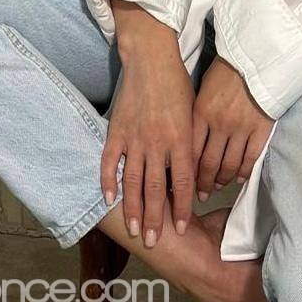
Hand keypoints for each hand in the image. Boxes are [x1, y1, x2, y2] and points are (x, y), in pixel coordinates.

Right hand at [101, 3, 195, 248]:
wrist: (151, 59)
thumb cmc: (177, 85)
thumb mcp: (193, 115)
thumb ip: (191, 146)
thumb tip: (192, 177)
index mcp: (180, 139)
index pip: (181, 183)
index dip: (181, 208)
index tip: (180, 227)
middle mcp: (157, 143)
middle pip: (155, 189)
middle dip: (155, 219)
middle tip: (154, 242)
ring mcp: (134, 138)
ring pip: (132, 182)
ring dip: (132, 209)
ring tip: (134, 230)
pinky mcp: (117, 130)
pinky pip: (110, 162)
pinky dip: (109, 182)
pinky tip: (109, 200)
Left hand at [192, 56, 274, 200]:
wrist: (254, 58)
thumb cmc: (225, 71)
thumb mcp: (202, 90)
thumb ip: (195, 116)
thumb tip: (187, 141)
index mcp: (200, 113)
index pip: (189, 152)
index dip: (186, 173)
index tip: (183, 184)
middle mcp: (218, 124)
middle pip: (207, 164)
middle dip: (202, 184)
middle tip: (201, 195)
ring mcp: (240, 128)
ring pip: (228, 166)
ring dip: (222, 181)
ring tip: (218, 188)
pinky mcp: (260, 129)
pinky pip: (249, 158)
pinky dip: (243, 172)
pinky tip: (238, 178)